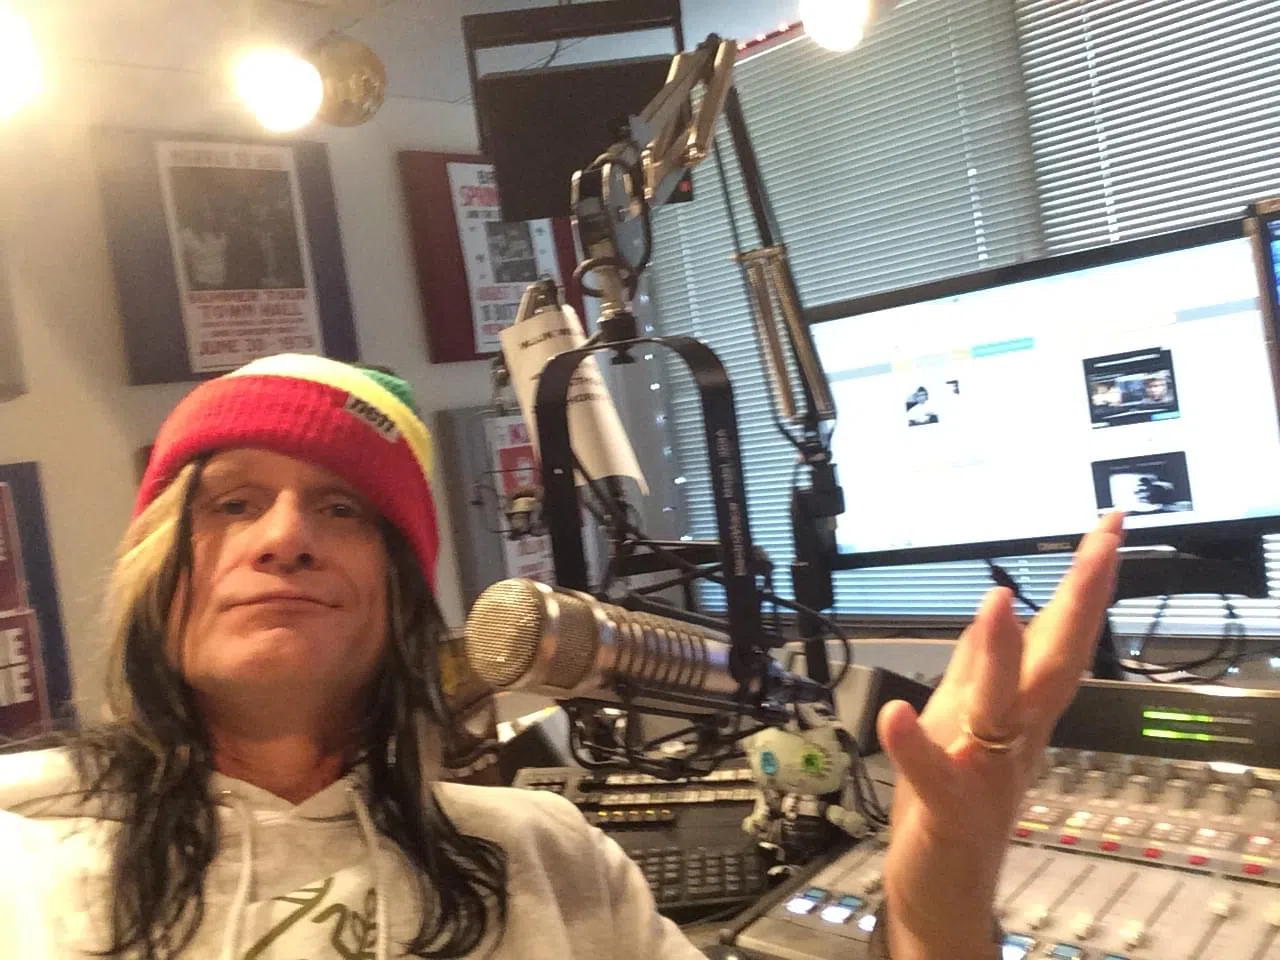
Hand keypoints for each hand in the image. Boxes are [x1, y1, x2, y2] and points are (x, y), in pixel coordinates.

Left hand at [875, 512, 1123, 959]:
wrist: (942, 883)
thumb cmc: (953, 795)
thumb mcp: (963, 717)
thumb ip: (981, 666)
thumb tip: (1000, 608)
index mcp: (1022, 711)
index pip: (1062, 637)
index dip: (1086, 582)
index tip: (1108, 527)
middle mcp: (1016, 736)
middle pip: (1056, 662)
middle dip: (1078, 599)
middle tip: (1102, 540)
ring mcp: (986, 772)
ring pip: (999, 710)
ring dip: (998, 656)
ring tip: (996, 601)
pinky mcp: (948, 808)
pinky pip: (933, 774)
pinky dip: (915, 744)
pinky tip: (895, 712)